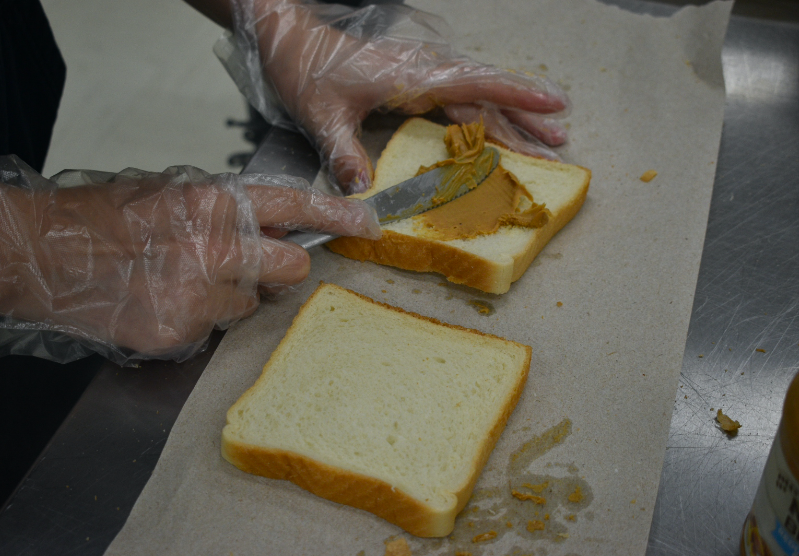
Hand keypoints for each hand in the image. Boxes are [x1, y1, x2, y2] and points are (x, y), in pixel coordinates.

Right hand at [0, 163, 378, 361]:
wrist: (43, 256)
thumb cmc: (103, 219)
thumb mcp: (169, 192)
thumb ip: (227, 208)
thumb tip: (276, 221)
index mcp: (213, 203)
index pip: (294, 205)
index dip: (337, 216)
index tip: (369, 224)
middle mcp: (215, 248)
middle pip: (291, 268)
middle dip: (280, 268)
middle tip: (252, 265)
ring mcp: (199, 295)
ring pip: (252, 304)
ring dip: (232, 296)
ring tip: (184, 281)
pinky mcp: (182, 332)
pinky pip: (216, 329)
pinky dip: (199, 319)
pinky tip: (166, 301)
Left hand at [241, 0, 569, 193]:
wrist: (293, 43)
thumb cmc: (308, 70)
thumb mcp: (321, 114)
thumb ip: (343, 152)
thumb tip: (362, 192)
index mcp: (411, 76)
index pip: (475, 84)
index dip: (515, 96)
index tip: (552, 105)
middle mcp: (425, 72)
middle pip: (487, 95)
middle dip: (526, 119)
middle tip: (559, 145)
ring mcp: (423, 76)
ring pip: (479, 97)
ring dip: (513, 118)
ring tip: (547, 138)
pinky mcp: (416, 84)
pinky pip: (462, 100)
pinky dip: (486, 115)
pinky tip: (499, 130)